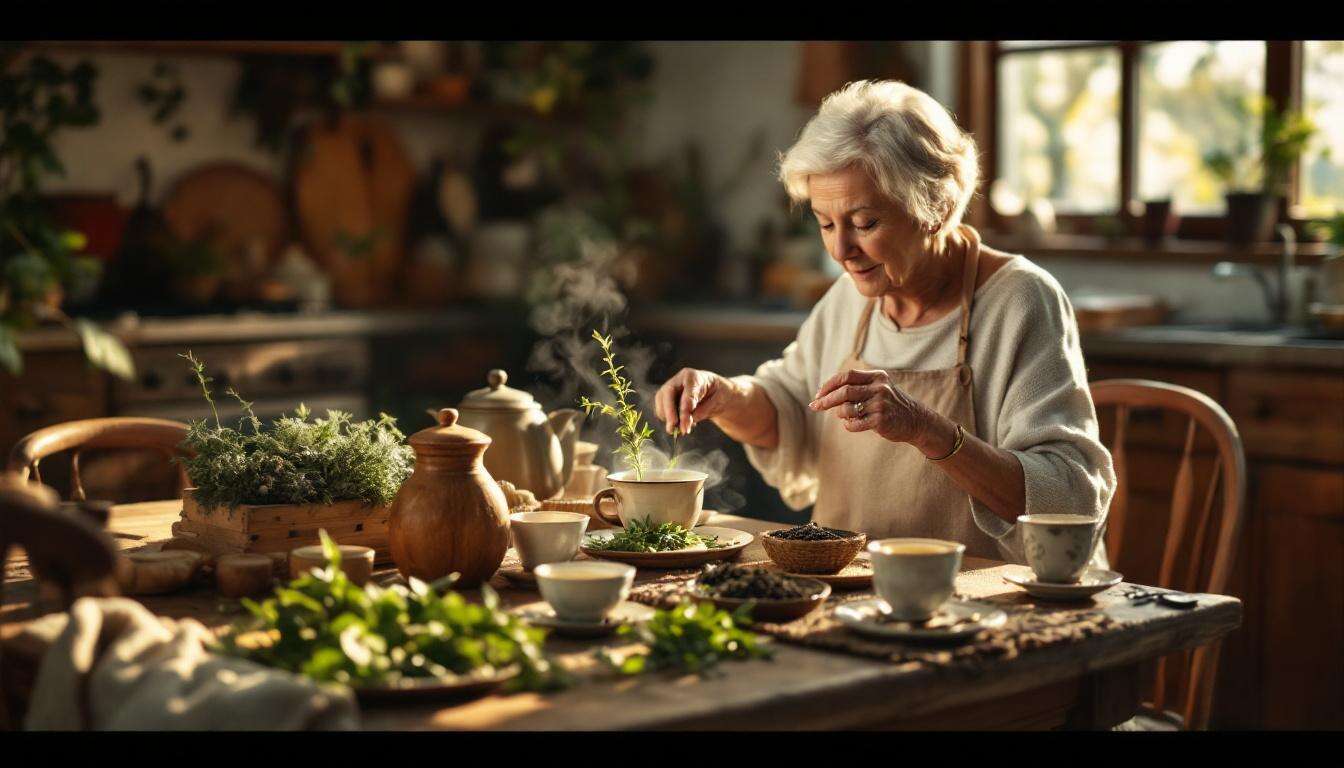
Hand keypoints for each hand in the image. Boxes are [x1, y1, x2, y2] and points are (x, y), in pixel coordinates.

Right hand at [654, 368, 737, 434]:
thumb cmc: (716, 394)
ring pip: (661, 402)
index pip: (687, 392)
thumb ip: (703, 410)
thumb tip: (689, 420)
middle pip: (667, 393)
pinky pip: (661, 409)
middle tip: (673, 428)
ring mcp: (670, 388)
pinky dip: (668, 419)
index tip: (685, 424)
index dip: (685, 408)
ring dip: (667, 418)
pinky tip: (680, 424)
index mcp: (693, 376)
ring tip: (681, 429)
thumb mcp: (717, 401)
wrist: (714, 392)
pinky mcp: (666, 398)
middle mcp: (679, 380)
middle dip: (669, 413)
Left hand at [807, 368, 937, 445]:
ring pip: (847, 409)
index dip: (829, 385)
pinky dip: (848, 425)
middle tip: (815, 407)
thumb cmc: (890, 405)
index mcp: (877, 376)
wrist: (916, 421)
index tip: (818, 395)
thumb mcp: (878, 388)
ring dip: (840, 414)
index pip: (846, 376)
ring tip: (845, 416)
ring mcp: (881, 404)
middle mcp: (880, 388)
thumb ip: (856, 387)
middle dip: (826, 400)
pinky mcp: (881, 420)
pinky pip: (854, 424)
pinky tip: (852, 424)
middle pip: (844, 391)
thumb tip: (824, 393)